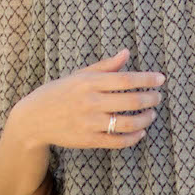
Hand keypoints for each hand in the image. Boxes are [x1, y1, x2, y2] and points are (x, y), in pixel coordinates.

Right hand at [13, 49, 162, 151]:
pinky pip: (117, 141)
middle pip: (131, 101)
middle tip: (158, 97)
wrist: (33, 119)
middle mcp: (90, 102)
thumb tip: (126, 53)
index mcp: (89, 82)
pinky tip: (140, 132)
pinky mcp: (88, 140)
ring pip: (127, 123)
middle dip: (150, 99)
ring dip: (145, 119)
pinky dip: (133, 138)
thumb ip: (105, 66)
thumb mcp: (78, 75)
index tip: (160, 79)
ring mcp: (89, 123)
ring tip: (151, 114)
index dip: (147, 79)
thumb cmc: (58, 93)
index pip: (126, 79)